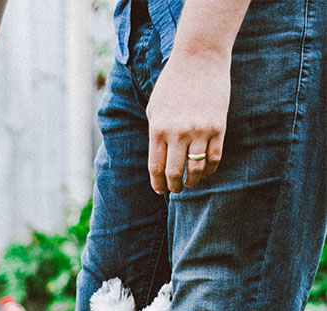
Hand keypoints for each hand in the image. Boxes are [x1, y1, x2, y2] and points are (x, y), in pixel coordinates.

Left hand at [146, 51, 230, 194]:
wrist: (200, 58)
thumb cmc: (173, 83)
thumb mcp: (155, 108)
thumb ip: (156, 135)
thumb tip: (160, 161)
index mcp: (158, 129)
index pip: (157, 168)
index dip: (159, 184)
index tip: (161, 190)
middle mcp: (178, 133)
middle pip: (175, 173)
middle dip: (175, 187)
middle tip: (176, 189)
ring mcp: (199, 130)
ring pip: (196, 169)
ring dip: (193, 181)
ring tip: (191, 182)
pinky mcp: (218, 126)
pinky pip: (215, 158)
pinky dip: (210, 169)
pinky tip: (205, 171)